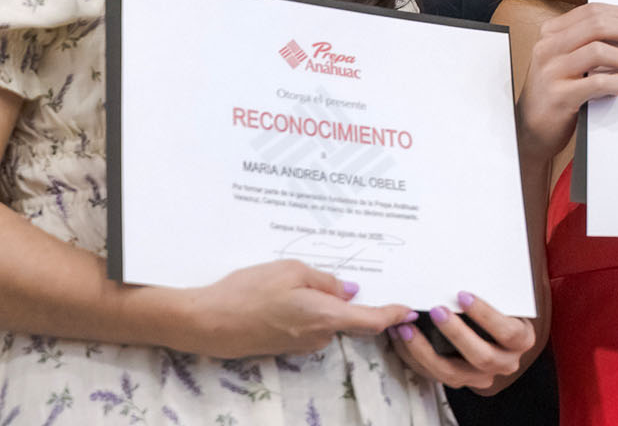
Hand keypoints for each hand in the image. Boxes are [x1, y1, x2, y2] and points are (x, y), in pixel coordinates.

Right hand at [174, 261, 412, 358]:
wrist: (207, 322)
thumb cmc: (249, 291)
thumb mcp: (292, 271)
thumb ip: (326, 282)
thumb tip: (350, 291)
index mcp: (326, 316)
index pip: (371, 320)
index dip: (393, 315)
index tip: (410, 310)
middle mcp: (318, 336)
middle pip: (348, 318)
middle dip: (350, 300)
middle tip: (344, 275)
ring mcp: (300, 344)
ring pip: (325, 319)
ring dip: (322, 302)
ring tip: (298, 279)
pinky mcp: (284, 346)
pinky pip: (307, 325)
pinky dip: (307, 310)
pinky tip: (286, 294)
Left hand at [390, 290, 535, 392]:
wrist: (498, 333)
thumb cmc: (500, 308)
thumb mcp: (504, 298)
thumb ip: (493, 290)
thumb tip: (469, 264)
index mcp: (521, 340)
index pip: (507, 332)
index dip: (485, 315)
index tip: (463, 295)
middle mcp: (506, 362)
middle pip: (482, 357)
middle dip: (455, 333)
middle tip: (436, 310)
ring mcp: (483, 377)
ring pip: (454, 373)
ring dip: (427, 351)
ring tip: (409, 329)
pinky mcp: (461, 381)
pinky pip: (436, 376)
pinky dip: (417, 359)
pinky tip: (405, 341)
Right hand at [517, 2, 617, 165]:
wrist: (529, 130)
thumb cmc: (555, 92)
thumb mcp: (564, 59)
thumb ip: (587, 41)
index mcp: (550, 33)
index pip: (592, 11)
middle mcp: (547, 48)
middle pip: (598, 25)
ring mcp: (551, 72)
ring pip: (598, 50)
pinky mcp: (559, 97)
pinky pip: (597, 82)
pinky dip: (616, 82)